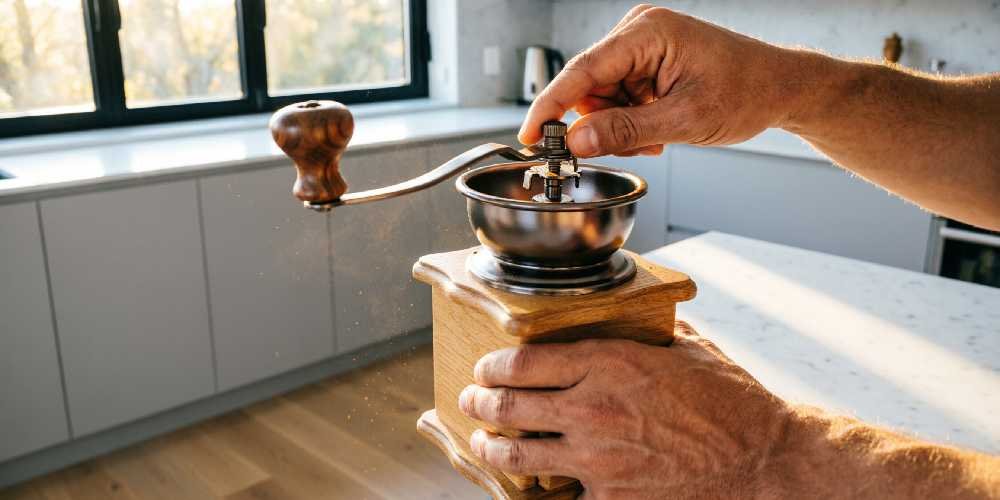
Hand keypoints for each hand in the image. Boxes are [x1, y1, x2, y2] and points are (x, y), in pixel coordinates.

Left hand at [458, 321, 791, 498]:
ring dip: (492, 447)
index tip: (486, 368)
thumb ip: (648, 333)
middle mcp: (594, 409)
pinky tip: (530, 484)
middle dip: (480, 403)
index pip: (524, 361)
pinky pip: (556, 496)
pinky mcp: (609, 499)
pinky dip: (538, 489)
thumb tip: (630, 317)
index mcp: (610, 364)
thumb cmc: (732, 403)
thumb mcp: (689, 350)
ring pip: (518, 454)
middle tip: (472, 400)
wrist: (764, 462)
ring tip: (484, 442)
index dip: (493, 365)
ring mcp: (598, 459)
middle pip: (508, 406)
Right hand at [519, 5, 798, 157]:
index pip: (582, 70)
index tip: (531, 135)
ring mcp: (640, 46)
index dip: (551, 105)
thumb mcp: (684, 120)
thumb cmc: (746, 92)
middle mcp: (638, 32)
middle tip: (632, 146)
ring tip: (656, 136)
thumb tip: (577, 141)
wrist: (779, 87)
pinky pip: (617, 98)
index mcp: (647, 32)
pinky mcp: (644, 61)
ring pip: (600, 98)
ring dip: (619, 126)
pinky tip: (657, 127)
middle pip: (588, 87)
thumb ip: (625, 130)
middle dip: (601, 124)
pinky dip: (630, 120)